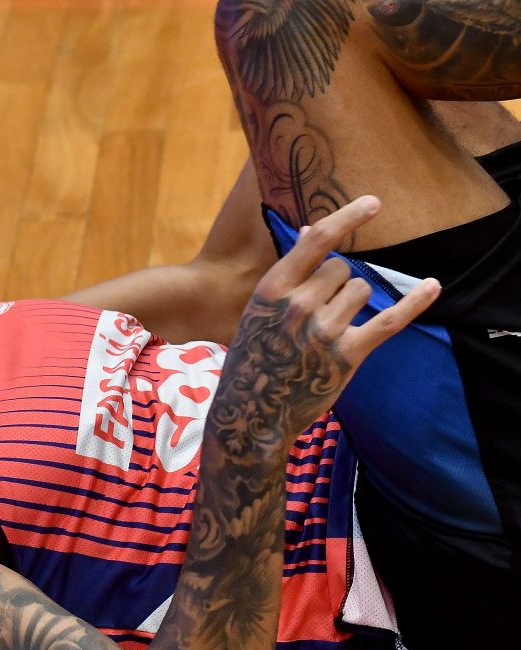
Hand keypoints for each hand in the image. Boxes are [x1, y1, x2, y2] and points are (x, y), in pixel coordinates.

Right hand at [216, 196, 440, 450]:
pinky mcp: (348, 355)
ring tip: (328, 328)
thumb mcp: (258, 311)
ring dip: (352, 302)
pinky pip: (390, 320)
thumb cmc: (253, 357)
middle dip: (335, 283)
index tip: (374, 202)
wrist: (251, 412)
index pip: (316, 241)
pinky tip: (434, 286)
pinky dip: (414, 302)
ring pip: (361, 290)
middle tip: (316, 312)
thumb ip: (288, 273)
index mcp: (272, 291)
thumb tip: (314, 228)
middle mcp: (299, 306)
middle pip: (341, 269)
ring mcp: (325, 331)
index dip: (347, 217)